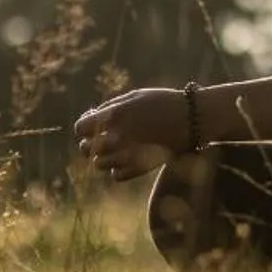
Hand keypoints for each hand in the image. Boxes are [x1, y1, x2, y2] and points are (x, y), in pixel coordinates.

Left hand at [72, 87, 193, 180]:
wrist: (191, 119)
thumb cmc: (163, 102)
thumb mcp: (134, 96)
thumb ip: (109, 107)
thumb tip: (90, 117)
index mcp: (113, 116)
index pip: (80, 128)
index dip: (83, 128)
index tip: (90, 127)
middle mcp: (117, 137)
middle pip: (86, 149)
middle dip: (89, 144)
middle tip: (98, 140)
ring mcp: (127, 155)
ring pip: (99, 164)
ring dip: (103, 157)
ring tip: (114, 150)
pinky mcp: (139, 168)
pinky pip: (116, 176)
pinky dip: (116, 170)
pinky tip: (125, 160)